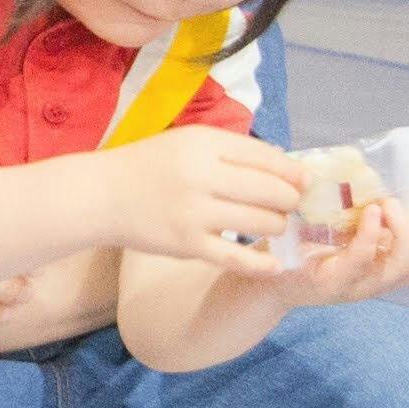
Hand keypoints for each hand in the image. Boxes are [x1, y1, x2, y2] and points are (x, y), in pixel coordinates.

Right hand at [97, 133, 308, 272]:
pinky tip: (274, 265)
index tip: (305, 182)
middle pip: (270, 190)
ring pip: (260, 222)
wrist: (103, 196)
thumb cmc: (151, 166)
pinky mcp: (187, 245)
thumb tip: (285, 166)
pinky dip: (261, 263)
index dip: (292, 171)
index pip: (265, 157)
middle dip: (289, 201)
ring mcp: (194, 212)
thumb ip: (232, 150)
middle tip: (291, 206)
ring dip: (277, 226)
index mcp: (204, 144)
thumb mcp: (189, 142)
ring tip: (274, 225)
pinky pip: (236, 257)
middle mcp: (201, 175)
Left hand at [260, 195, 408, 309]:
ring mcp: (359, 283)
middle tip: (406, 209)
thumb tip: (368, 161)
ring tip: (387, 206)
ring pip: (402, 267)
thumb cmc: (305, 241)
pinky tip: (368, 214)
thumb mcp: (343, 220)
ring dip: (404, 231)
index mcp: (392, 261)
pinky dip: (369, 236)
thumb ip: (363, 201)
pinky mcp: (331, 282)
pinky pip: (361, 262)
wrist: (262, 272)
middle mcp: (383, 276)